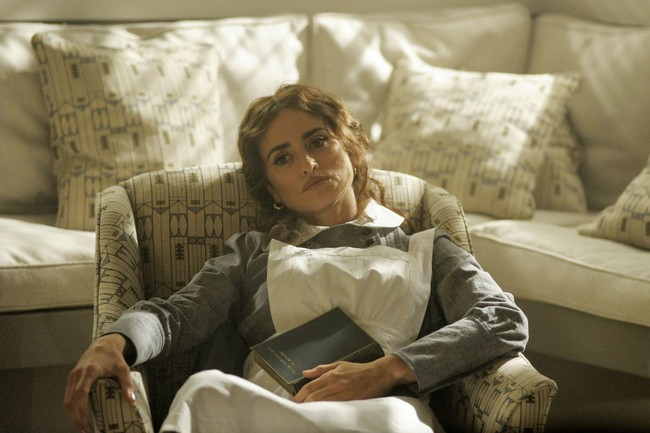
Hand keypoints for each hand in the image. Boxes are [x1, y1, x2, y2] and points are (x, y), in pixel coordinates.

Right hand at [64, 333, 135, 432]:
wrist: (103, 344)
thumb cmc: (113, 357)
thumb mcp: (123, 369)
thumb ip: (127, 383)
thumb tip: (131, 400)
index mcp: (89, 372)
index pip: (80, 393)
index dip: (81, 410)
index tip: (87, 422)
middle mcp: (77, 374)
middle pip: (71, 400)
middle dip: (76, 417)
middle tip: (86, 430)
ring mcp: (72, 376)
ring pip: (67, 400)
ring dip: (72, 415)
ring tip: (82, 427)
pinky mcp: (71, 378)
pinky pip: (68, 396)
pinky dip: (71, 409)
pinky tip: (78, 417)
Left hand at [292, 354, 415, 402]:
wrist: (378, 374)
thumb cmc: (359, 370)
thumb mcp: (339, 364)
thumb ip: (321, 369)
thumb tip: (305, 373)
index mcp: (332, 375)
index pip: (311, 386)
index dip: (300, 395)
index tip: (294, 402)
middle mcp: (336, 384)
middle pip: (314, 396)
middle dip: (304, 404)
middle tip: (297, 410)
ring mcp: (344, 393)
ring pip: (324, 403)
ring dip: (314, 409)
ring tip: (306, 414)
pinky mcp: (352, 401)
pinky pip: (336, 408)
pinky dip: (328, 411)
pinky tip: (322, 415)